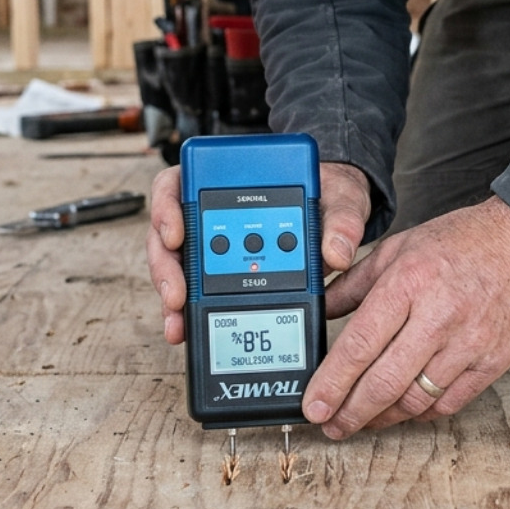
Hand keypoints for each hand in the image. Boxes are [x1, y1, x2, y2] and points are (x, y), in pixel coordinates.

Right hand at [145, 159, 371, 344]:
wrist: (337, 217)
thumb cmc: (331, 198)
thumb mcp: (343, 199)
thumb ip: (343, 220)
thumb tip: (337, 253)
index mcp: (229, 180)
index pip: (178, 183)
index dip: (167, 208)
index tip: (177, 235)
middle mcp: (211, 211)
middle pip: (167, 233)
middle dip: (166, 267)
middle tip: (177, 295)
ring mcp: (213, 243)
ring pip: (176, 266)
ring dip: (173, 295)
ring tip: (178, 322)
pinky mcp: (222, 272)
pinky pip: (195, 289)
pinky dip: (188, 309)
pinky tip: (188, 328)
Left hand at [302, 196, 509, 438]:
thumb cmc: (464, 242)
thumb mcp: (400, 247)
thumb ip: (356, 282)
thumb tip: (321, 309)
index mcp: (409, 282)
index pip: (359, 345)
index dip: (332, 383)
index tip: (314, 406)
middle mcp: (439, 315)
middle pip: (385, 382)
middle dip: (351, 413)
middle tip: (331, 426)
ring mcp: (470, 342)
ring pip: (416, 399)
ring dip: (384, 417)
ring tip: (364, 419)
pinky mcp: (494, 360)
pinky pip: (450, 401)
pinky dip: (423, 412)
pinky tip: (406, 409)